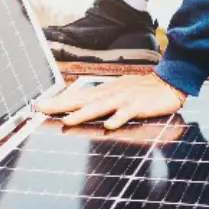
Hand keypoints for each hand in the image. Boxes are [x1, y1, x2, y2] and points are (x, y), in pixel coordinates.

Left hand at [36, 73, 186, 130]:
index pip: (77, 96)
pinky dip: (118, 119)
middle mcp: (110, 93)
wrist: (168, 83)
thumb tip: (81, 105)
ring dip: (84, 113)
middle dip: (62, 105)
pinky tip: (109, 125)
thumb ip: (100, 99)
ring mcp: (124, 99)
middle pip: (82, 100)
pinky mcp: (138, 105)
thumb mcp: (118, 91)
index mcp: (104, 91)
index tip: (40, 106)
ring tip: (68, 120)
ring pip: (100, 106)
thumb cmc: (141, 90)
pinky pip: (127, 113)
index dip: (58, 101)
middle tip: (42, 109)